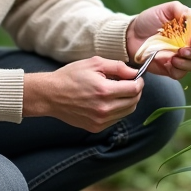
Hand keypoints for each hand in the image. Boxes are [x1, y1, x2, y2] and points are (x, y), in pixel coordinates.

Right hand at [23, 57, 143, 132]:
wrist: (51, 95)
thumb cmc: (71, 76)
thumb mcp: (94, 63)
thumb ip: (118, 67)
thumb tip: (135, 73)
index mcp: (104, 91)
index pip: (135, 89)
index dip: (139, 82)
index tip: (137, 78)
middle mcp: (104, 109)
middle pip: (134, 102)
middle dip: (135, 91)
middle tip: (129, 84)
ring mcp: (100, 120)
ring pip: (127, 112)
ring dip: (128, 101)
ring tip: (117, 92)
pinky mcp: (96, 127)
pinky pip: (116, 119)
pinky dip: (118, 110)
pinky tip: (108, 101)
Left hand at [126, 1, 190, 80]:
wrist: (131, 36)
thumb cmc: (148, 20)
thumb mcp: (163, 10)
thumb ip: (178, 9)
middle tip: (182, 49)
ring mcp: (183, 58)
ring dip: (188, 62)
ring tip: (174, 57)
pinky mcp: (172, 69)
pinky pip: (182, 74)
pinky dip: (179, 70)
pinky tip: (170, 63)